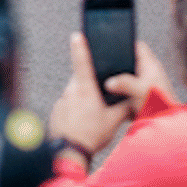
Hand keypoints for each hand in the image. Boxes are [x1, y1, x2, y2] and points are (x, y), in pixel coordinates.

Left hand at [48, 35, 146, 159]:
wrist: (68, 151)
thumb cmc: (91, 135)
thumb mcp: (113, 121)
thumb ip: (122, 107)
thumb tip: (130, 98)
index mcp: (85, 89)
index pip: (82, 62)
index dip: (80, 47)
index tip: (77, 34)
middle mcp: (70, 91)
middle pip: (81, 78)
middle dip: (90, 83)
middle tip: (100, 96)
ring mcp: (62, 100)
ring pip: (74, 92)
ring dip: (83, 97)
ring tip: (92, 114)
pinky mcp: (57, 109)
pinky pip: (68, 103)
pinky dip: (75, 108)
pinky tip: (83, 121)